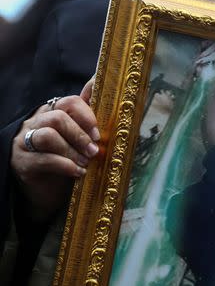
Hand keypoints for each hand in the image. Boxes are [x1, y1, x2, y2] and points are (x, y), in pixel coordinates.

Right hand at [10, 77, 100, 221]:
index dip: (86, 116)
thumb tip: (116, 109)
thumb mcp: (80, 141)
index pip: (69, 102)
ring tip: (85, 162)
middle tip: (94, 151)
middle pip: (58, 118)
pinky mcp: (21, 162)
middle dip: (80, 135)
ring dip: (71, 150)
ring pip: (48, 136)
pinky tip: (77, 172)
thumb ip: (91, 126)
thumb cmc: (67, 160)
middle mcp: (36, 123)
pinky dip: (64, 165)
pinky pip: (43, 159)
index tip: (98, 134)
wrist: (46, 190)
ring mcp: (25, 141)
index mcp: (53, 112)